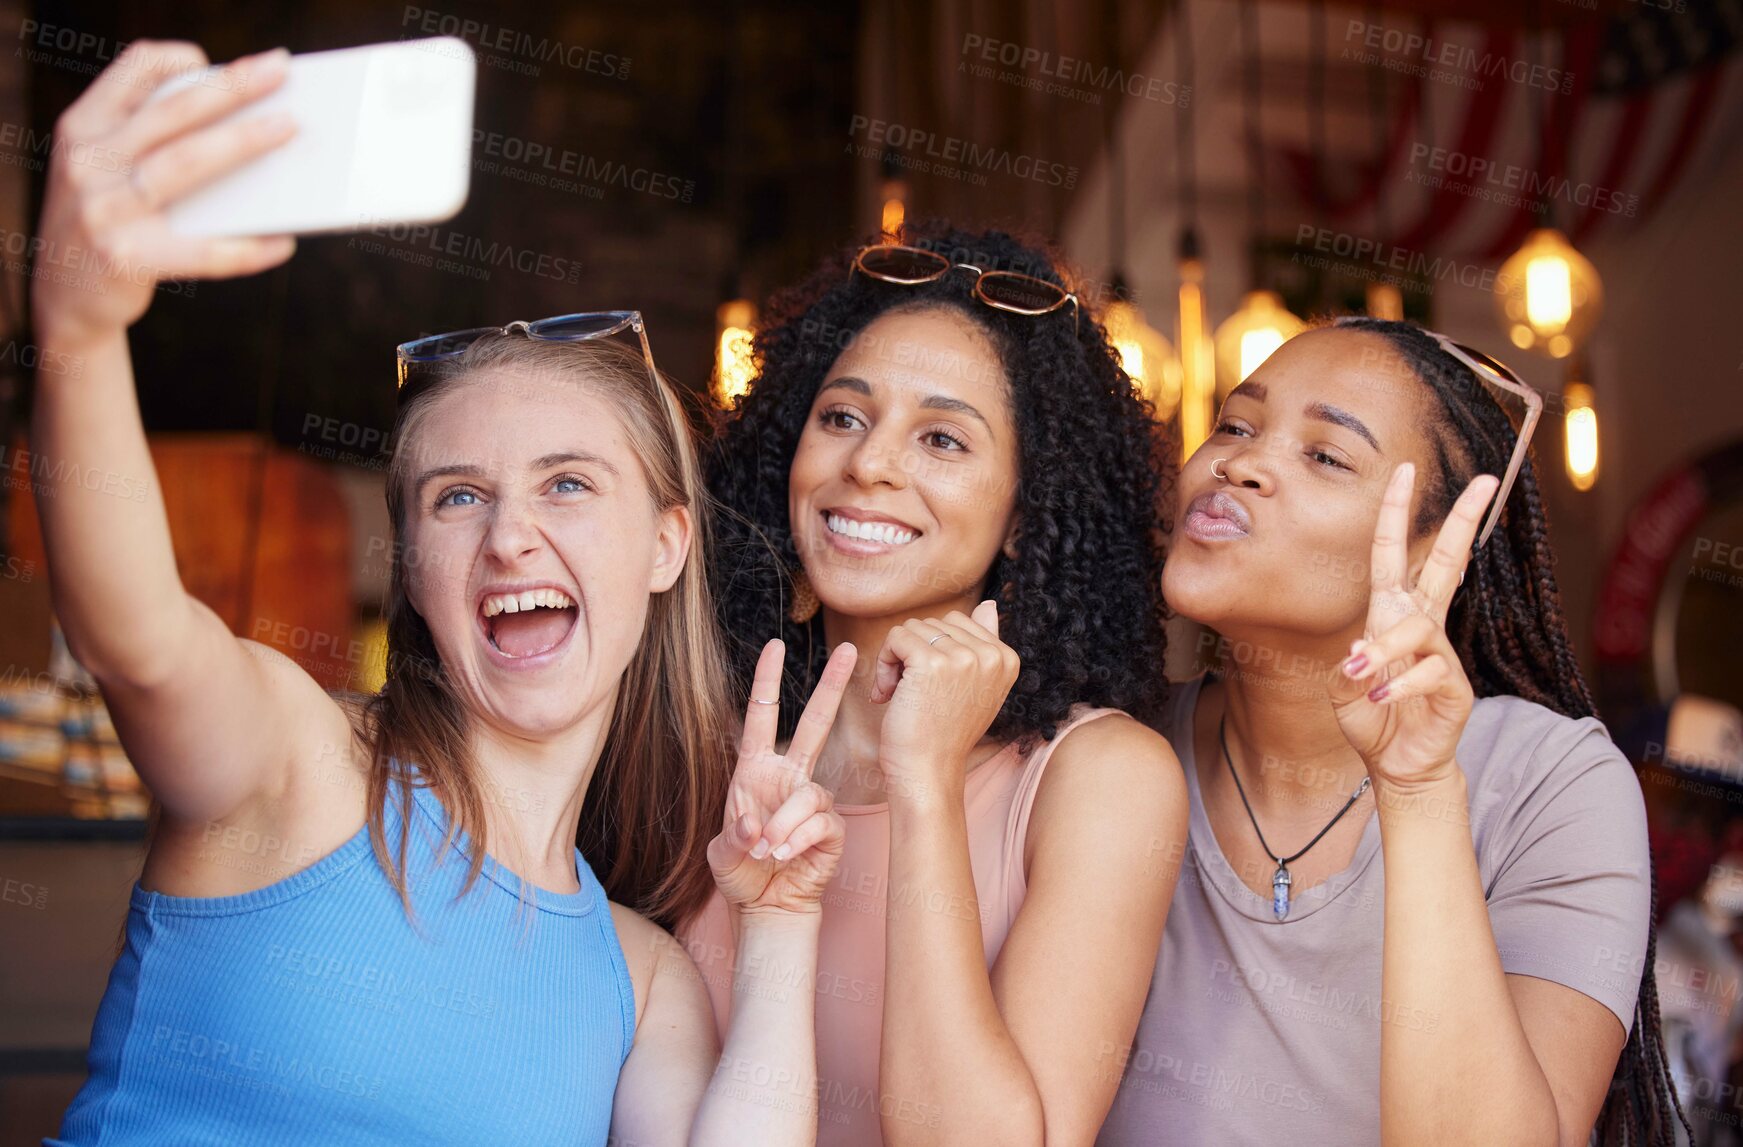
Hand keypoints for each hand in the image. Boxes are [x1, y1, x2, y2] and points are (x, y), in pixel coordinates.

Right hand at [32, 41, 297, 346]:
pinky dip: (247, 248)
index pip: (129, 72)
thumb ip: (150, 145)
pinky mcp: (123, 257)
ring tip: (289, 130)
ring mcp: (102, 209)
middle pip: (171, 114)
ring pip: (185, 164)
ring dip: (243, 142)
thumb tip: (244, 129)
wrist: (64, 299)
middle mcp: (86, 162)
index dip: (176, 59)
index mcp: (82, 129)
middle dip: (231, 88)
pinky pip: (201, 250)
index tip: (218, 58)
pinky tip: (282, 243)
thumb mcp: (106, 173)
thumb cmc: (108, 223)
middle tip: (279, 70)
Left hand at [708, 638, 856, 915]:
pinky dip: (797, 840)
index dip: (767, 681)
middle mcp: (788, 777)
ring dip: (785, 825)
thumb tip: (756, 825)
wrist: (767, 907)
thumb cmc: (742, 873)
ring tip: (768, 851)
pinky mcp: (832, 827)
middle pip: (815, 724)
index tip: (774, 646)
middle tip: (848, 650)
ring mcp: (812, 800)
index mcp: (756, 770)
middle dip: (832, 687)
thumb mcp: (721, 855)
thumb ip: (733, 838)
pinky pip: (820, 822)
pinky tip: (785, 857)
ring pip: (809, 794)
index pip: (761, 716)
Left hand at [870, 599, 1018, 804]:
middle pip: (935, 623)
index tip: (933, 687)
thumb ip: (984, 644)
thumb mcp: (974, 688)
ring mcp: (964, 658)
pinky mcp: (932, 663)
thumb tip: (990, 604)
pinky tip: (888, 694)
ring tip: (902, 695)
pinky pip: (896, 637)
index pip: (959, 623)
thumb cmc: (943, 732)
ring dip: (897, 660)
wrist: (928, 772)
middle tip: (913, 692)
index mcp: (1007, 658)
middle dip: (915, 653)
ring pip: (913, 629)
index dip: (935, 651)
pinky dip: (884, 663)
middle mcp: (991, 655)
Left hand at [1330, 463, 1499, 791]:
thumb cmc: (1370, 716)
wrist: (1396, 763)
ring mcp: (1441, 653)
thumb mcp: (1341, 689)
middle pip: (1447, 562)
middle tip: (1486, 481)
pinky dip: (1397, 686)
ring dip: (1384, 649)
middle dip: (1465, 521)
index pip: (1393, 554)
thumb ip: (1349, 668)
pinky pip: (1429, 672)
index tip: (1405, 470)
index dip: (1396, 514)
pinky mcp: (1454, 685)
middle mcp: (1420, 624)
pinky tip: (1379, 700)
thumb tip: (1359, 651)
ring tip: (1359, 675)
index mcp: (1391, 613)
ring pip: (1419, 627)